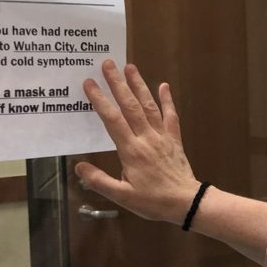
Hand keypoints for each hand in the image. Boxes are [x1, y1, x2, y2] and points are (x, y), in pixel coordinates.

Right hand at [77, 60, 197, 223]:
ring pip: (149, 106)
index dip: (99, 100)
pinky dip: (167, 100)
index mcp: (131, 151)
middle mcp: (146, 138)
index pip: (112, 120)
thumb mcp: (122, 196)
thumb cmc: (153, 201)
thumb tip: (79, 166)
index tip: (89, 83)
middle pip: (129, 106)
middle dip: (117, 84)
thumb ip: (99, 180)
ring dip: (139, 86)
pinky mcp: (174, 140)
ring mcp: (162, 137)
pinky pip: (171, 117)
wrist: (186, 203)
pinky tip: (163, 85)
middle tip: (107, 64)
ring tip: (130, 67)